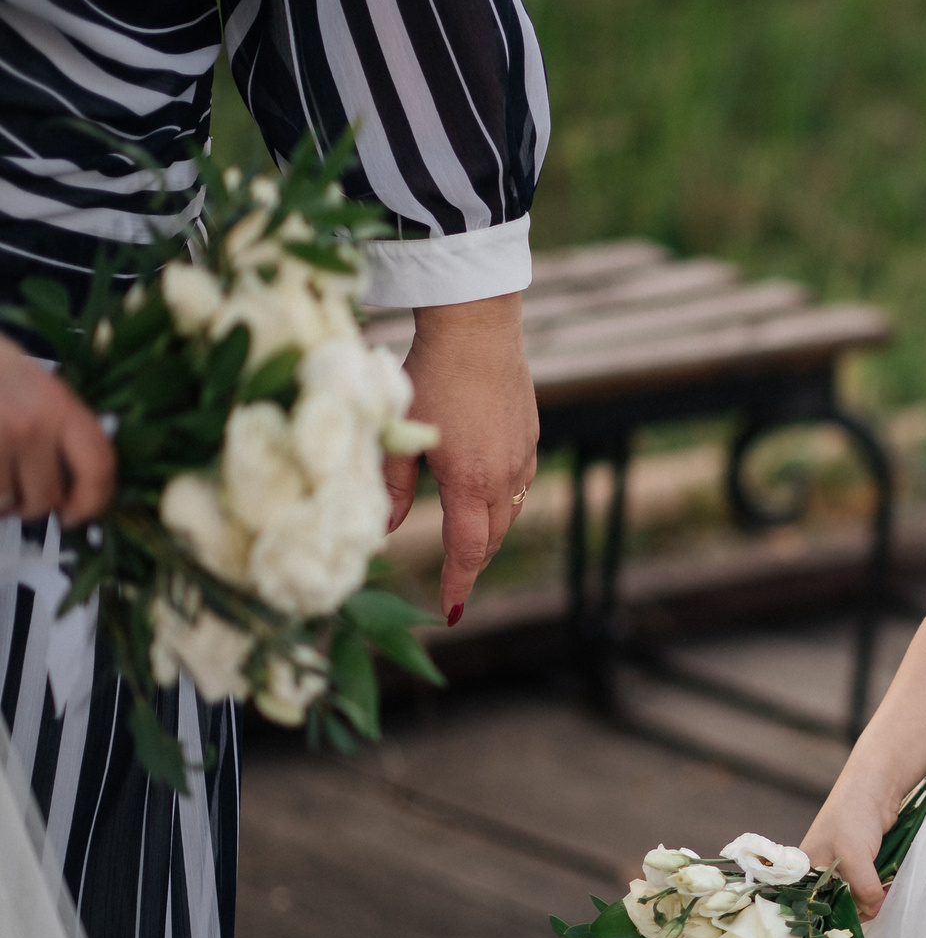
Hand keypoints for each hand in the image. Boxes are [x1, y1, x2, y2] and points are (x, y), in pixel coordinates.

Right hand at [0, 338, 114, 524]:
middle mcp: (29, 425)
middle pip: (45, 496)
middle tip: (23, 500)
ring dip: (0, 502)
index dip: (94, 500)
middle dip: (33, 506)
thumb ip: (64, 431)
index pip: (98, 466)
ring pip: (4, 501)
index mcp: (59, 406)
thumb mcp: (40, 386)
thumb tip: (76, 481)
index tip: (78, 513)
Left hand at [384, 294, 537, 621]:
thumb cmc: (428, 374)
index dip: (459, 583)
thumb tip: (383, 528)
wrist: (477, 327)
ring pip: (509, 512)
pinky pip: (519, 484)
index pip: (467, 550)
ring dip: (489, 533)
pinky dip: (502, 502)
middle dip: (475, 563)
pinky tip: (485, 494)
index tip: (452, 610)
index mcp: (470, 480)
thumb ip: (392, 485)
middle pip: (492, 538)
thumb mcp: (401, 432)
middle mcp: (504, 475)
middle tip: (456, 582)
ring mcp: (523, 455)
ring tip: (468, 545)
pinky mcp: (530, 434)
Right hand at [801, 770, 899, 922]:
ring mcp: (841, 869)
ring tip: (885, 895)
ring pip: (856, 896)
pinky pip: (868, 885)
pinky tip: (889, 888)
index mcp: (805, 873)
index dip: (833, 918)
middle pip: (837, 905)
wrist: (874, 788)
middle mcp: (820, 873)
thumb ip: (863, 888)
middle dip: (857, 908)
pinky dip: (879, 888)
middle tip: (876, 907)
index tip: (854, 926)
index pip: (814, 908)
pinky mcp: (861, 864)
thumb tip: (875, 911)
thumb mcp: (854, 857)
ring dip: (871, 898)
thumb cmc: (852, 817)